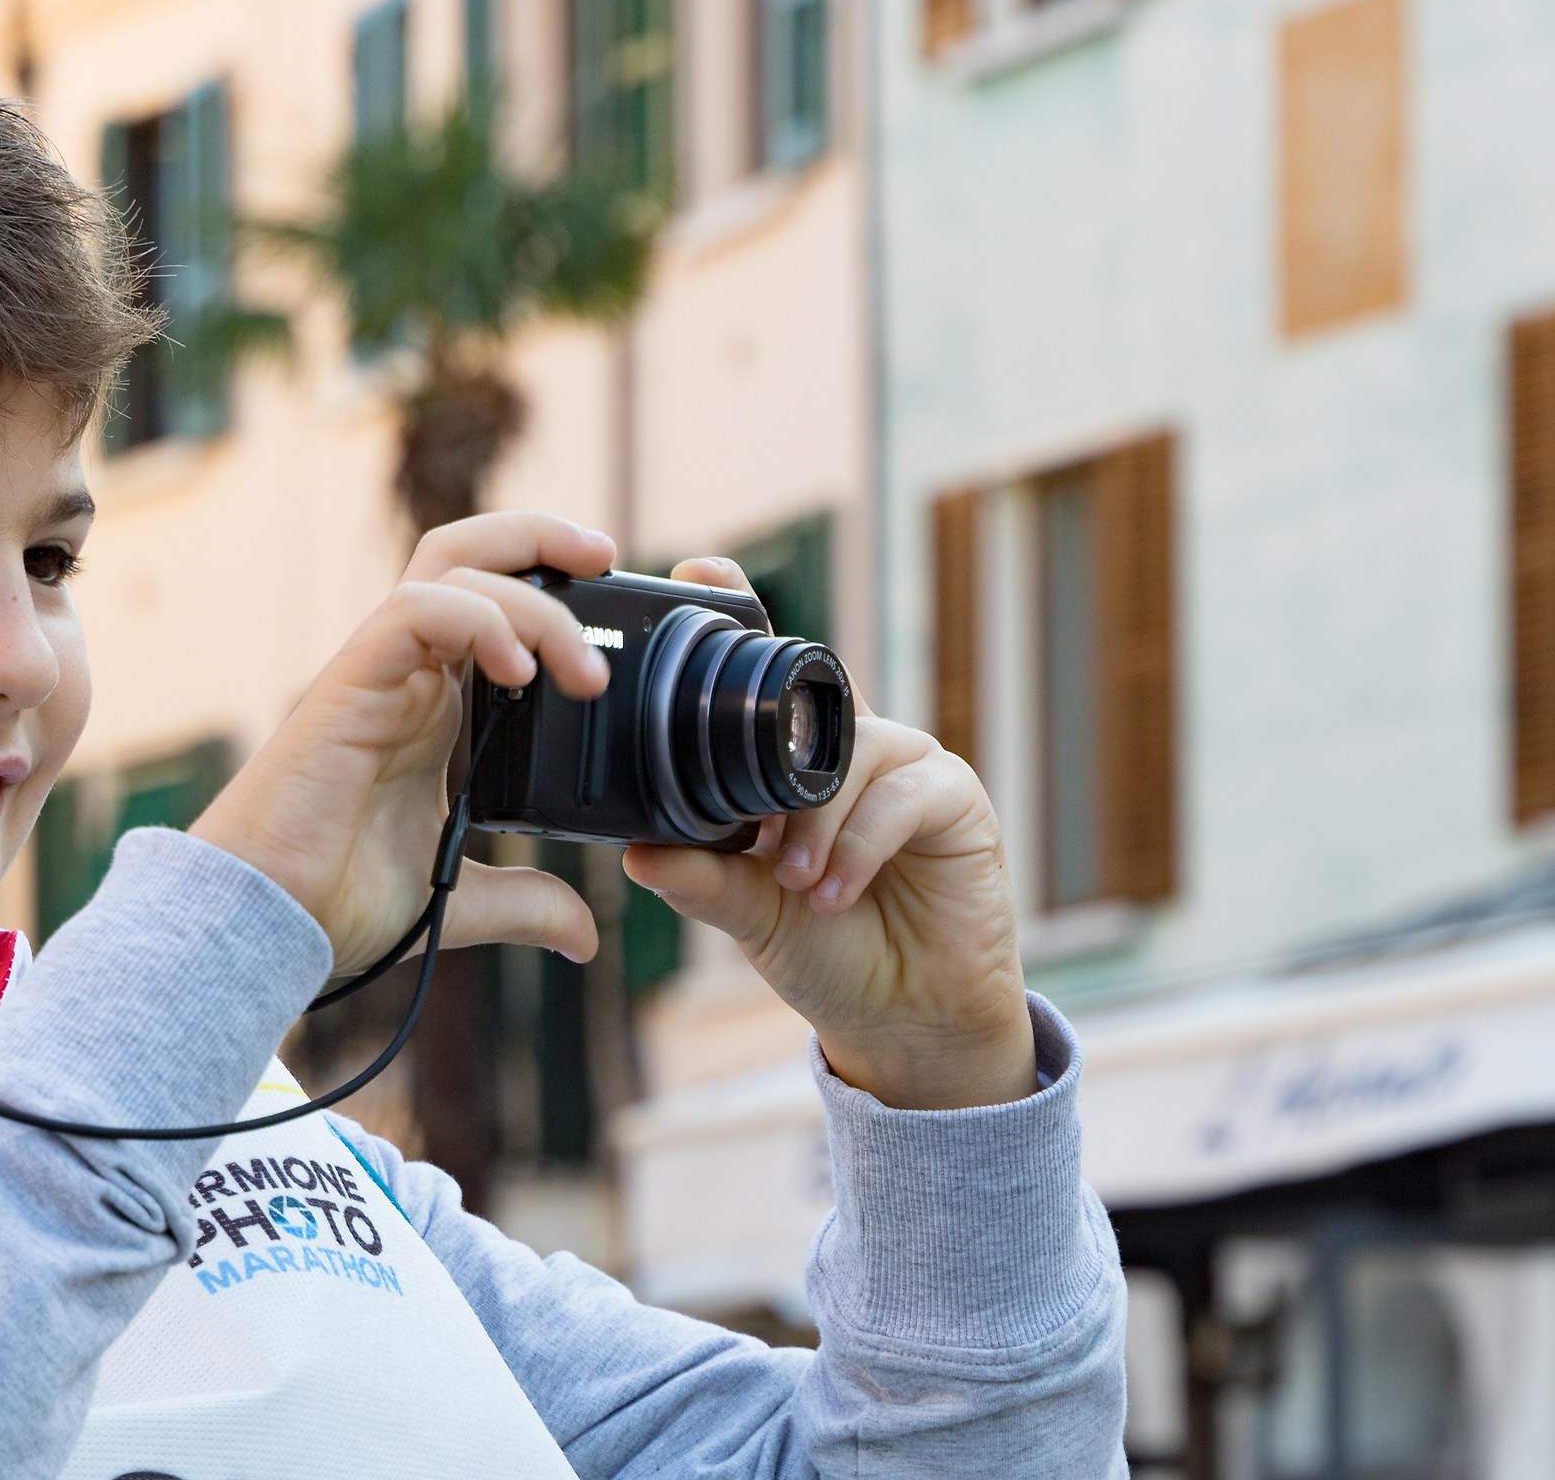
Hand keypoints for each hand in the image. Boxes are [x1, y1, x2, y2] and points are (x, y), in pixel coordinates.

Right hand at [191, 514, 614, 975]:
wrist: (268, 923)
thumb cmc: (334, 901)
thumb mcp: (460, 900)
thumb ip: (523, 901)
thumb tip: (583, 933)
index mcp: (430, 704)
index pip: (488, 600)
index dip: (547, 582)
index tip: (611, 604)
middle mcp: (405, 672)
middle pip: (467, 552)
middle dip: (541, 536)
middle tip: (607, 555)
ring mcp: (376, 670)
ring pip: (452, 569)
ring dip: (533, 602)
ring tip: (585, 674)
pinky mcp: (351, 680)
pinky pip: (417, 610)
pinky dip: (478, 622)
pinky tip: (519, 675)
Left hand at [624, 559, 1036, 1110]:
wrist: (902, 1020)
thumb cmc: (825, 952)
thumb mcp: (747, 914)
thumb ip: (702, 878)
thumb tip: (635, 851)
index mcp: (794, 761)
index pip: (765, 678)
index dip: (738, 615)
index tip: (692, 572)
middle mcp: (852, 749)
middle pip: (809, 709)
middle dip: (773, 753)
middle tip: (751, 833)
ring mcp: (908, 767)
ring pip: (852, 754)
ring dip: (814, 822)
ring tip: (792, 882)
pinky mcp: (956, 799)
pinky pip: (904, 795)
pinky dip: (860, 843)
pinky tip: (833, 891)